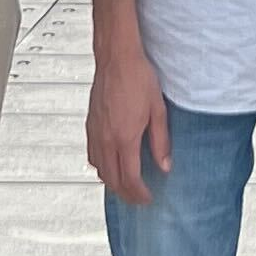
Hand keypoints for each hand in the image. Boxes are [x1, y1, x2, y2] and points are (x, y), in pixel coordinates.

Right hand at [87, 44, 173, 205]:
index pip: (130, 179)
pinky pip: (92, 156)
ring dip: (113, 183)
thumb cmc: (137, 77)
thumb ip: (161, 141)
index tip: (147, 198)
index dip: (139, 194)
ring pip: (100, 171)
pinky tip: (110, 164)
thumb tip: (164, 165)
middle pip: (113, 181)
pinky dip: (101, 167)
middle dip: (126, 194)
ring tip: (126, 185)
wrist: (116, 57)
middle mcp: (106, 139)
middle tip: (138, 198)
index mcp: (125, 138)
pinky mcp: (90, 125)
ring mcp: (96, 133)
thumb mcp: (157, 109)